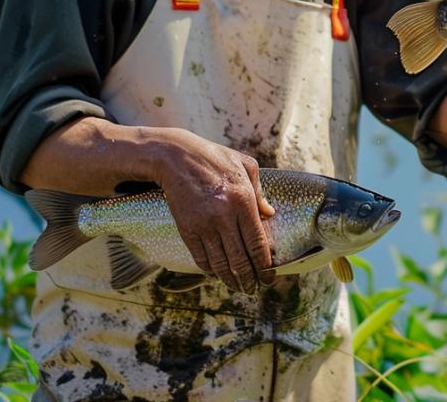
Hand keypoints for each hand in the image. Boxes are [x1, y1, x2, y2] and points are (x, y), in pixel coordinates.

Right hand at [151, 131, 276, 293]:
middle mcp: (224, 216)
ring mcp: (204, 224)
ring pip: (220, 264)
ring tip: (239, 287)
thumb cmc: (215, 158)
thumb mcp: (246, 165)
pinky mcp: (187, 229)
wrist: (176, 157)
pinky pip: (201, 258)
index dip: (265, 265)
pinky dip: (211, 271)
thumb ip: (260, 191)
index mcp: (243, 200)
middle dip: (250, 279)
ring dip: (231, 280)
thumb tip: (270, 214)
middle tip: (255, 289)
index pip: (257, 243)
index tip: (269, 277)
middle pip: (240, 259)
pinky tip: (218, 274)